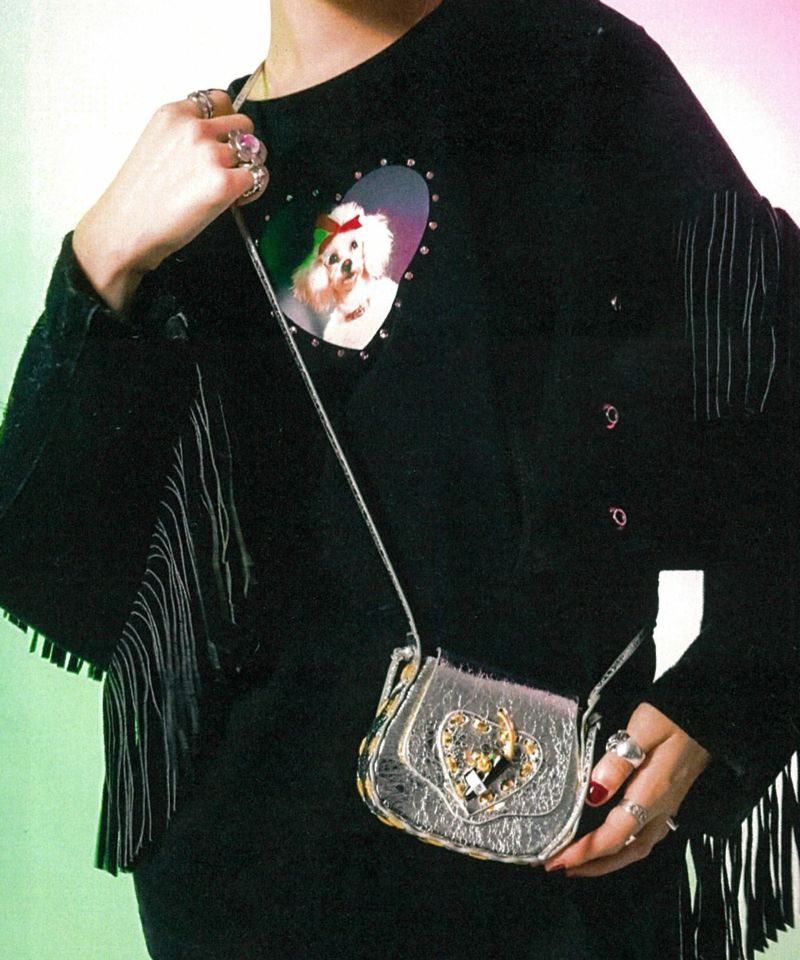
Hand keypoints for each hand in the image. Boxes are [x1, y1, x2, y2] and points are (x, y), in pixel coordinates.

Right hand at [73, 90, 267, 310]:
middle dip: (241, 144)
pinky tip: (234, 200)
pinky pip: (258, 177)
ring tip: (227, 188)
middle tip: (229, 167)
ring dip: (247, 168)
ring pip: (253, 151)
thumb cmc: (140, 196)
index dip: (226, 122)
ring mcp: (210, 153)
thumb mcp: (156, 145)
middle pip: (243, 124)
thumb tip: (218, 138)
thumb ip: (185, 134)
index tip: (222, 139)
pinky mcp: (224, 182)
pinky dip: (253, 189)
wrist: (127, 227)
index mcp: (174, 114)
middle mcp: (194, 128)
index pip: (219, 100)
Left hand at [543, 702, 710, 876]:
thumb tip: (594, 793)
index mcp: (652, 793)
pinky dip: (622, 847)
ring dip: (607, 861)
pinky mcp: (669, 799)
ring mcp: (668, 806)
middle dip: (592, 865)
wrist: (709, 714)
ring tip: (578, 862)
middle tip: (559, 867)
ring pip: (636, 848)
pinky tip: (609, 842)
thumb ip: (618, 762)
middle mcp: (661, 807)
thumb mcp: (642, 730)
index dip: (584, 851)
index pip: (614, 835)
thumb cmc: (672, 716)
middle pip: (625, 851)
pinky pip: (644, 836)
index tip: (556, 860)